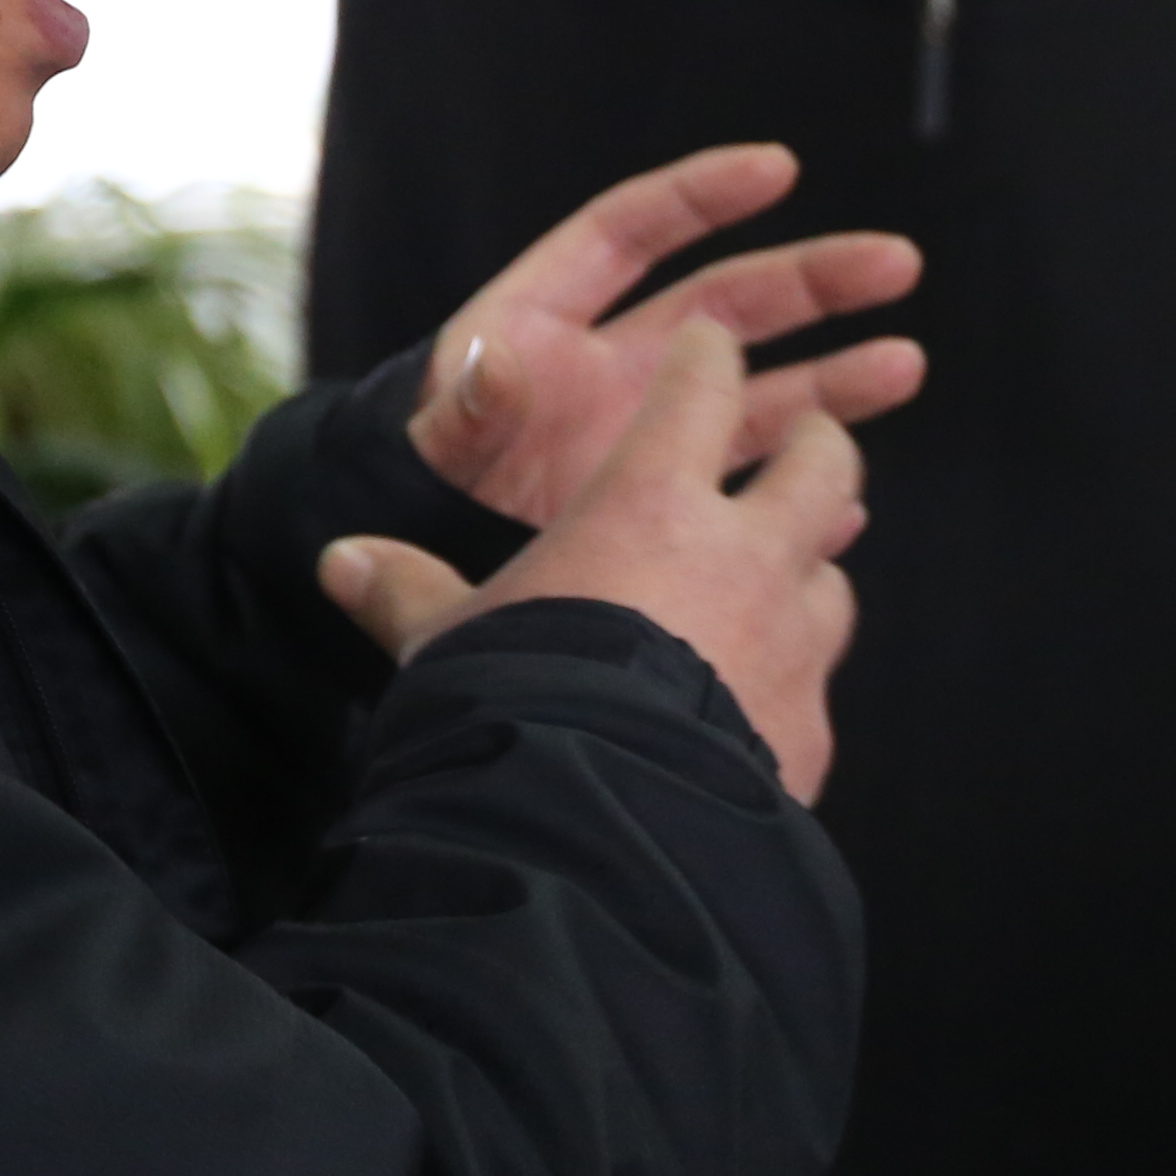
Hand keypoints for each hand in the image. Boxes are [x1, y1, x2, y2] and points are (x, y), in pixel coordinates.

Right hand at [322, 321, 864, 802]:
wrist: (594, 828)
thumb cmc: (510, 706)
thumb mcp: (445, 642)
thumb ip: (406, 592)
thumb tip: (341, 562)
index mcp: (653, 502)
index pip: (703, 388)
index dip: (709, 359)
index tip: (712, 347)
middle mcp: (744, 555)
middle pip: (823, 463)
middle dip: (817, 444)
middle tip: (806, 440)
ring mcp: (791, 642)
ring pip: (833, 574)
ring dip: (812, 569)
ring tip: (788, 578)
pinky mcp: (809, 727)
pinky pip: (817, 684)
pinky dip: (794, 681)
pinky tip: (765, 702)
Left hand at [403, 142, 921, 527]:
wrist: (420, 553)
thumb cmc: (415, 478)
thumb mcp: (434, 437)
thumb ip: (467, 405)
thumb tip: (491, 364)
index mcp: (552, 318)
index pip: (636, 231)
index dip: (704, 194)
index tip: (780, 169)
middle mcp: (619, 364)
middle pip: (731, 302)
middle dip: (814, 279)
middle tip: (896, 264)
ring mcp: (654, 432)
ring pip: (763, 392)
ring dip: (834, 379)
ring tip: (904, 365)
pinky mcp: (674, 498)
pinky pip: (752, 481)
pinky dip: (798, 489)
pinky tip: (850, 498)